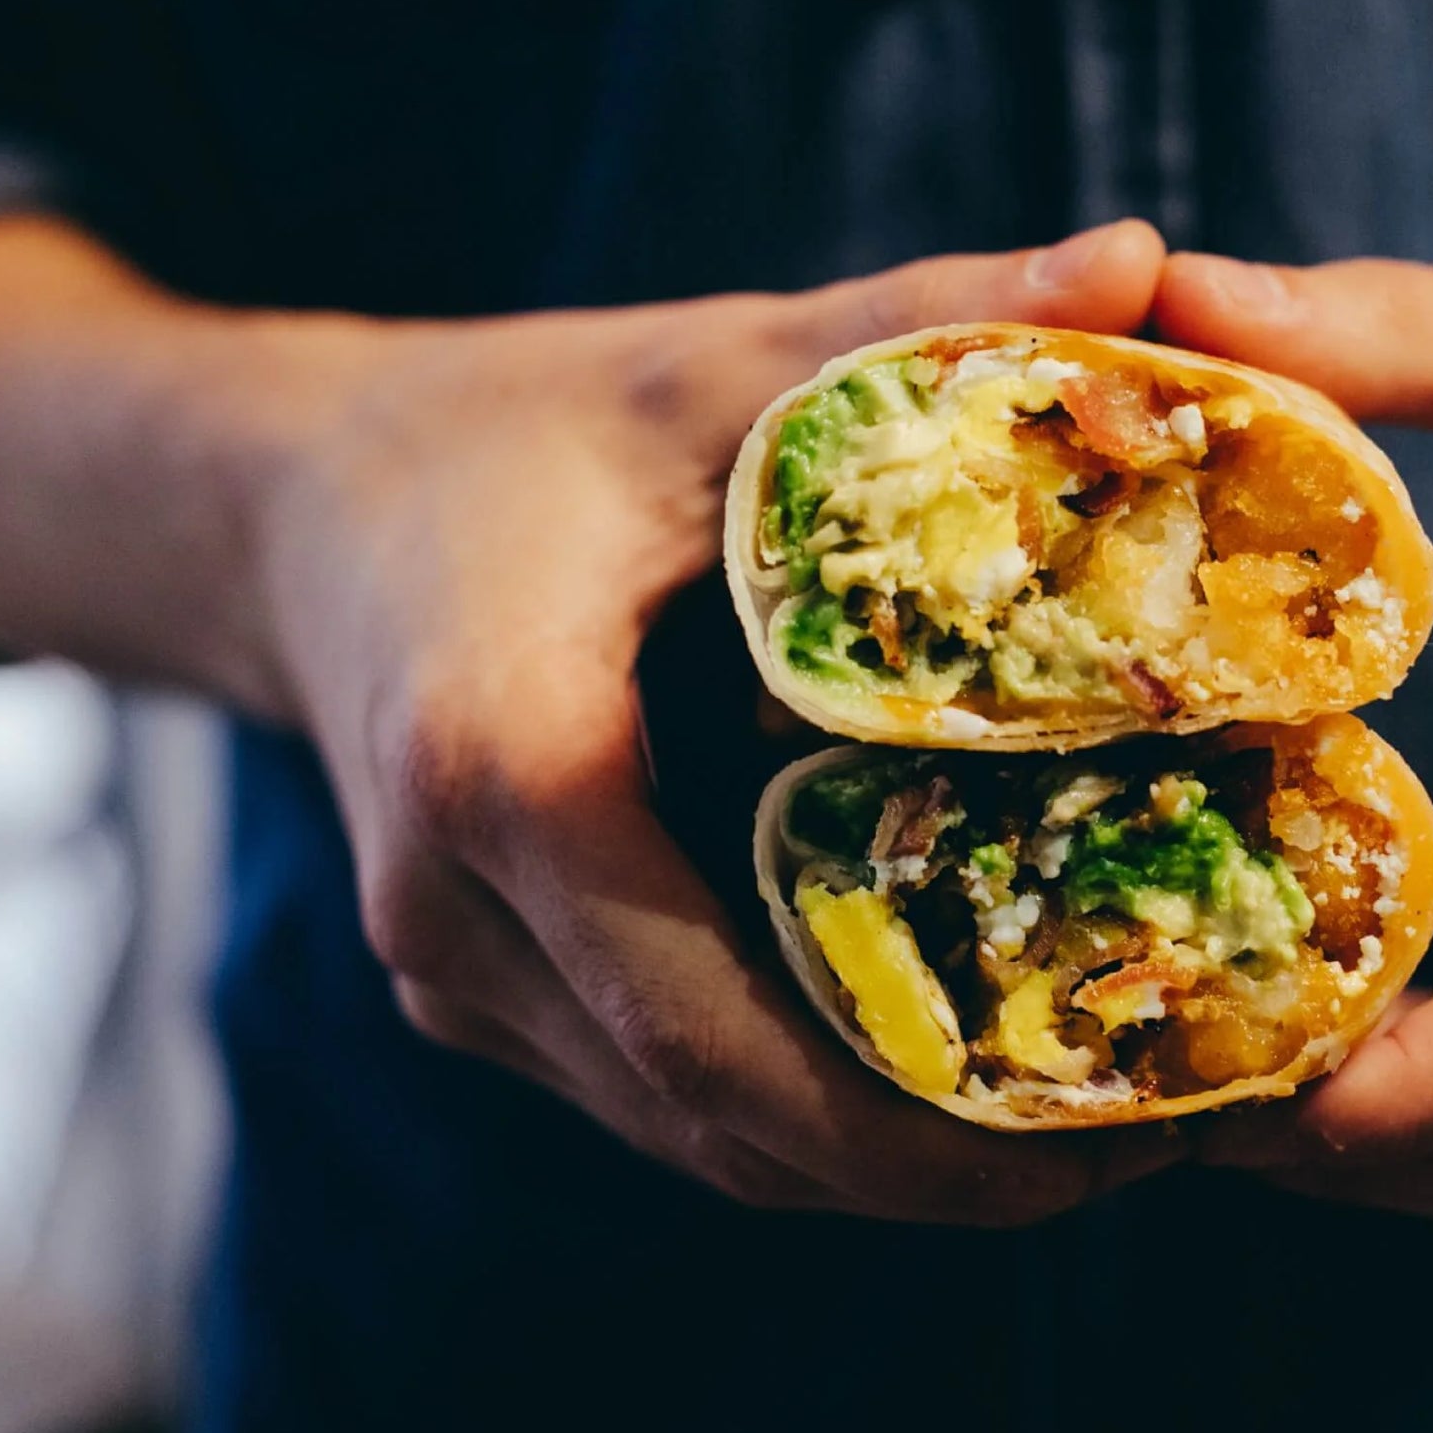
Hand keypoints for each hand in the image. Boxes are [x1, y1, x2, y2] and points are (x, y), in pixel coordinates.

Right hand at [230, 219, 1177, 1222]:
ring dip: (875, 1169)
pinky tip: (939, 1087)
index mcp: (504, 764)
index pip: (714, 1014)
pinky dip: (797, 1122)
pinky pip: (654, 1095)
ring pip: (690, 1136)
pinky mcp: (471, 990)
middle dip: (935, 1170)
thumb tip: (1138, 263)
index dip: (914, 1111)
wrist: (290, 511)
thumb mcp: (705, 366)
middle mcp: (455, 912)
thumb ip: (915, 325)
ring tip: (1076, 1141)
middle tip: (1142, 1155)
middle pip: (720, 1117)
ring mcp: (452, 974)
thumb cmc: (505, 431)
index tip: (1099, 1131)